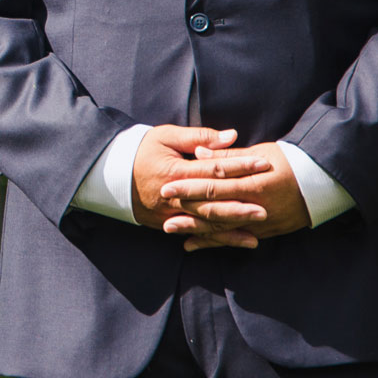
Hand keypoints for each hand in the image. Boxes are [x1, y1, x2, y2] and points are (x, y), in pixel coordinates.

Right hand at [131, 125, 270, 247]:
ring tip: (260, 226)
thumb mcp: (165, 137)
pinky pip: (198, 233)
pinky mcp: (169, 224)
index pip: (213, 169)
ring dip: (234, 226)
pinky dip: (220, 239)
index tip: (263, 164)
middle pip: (212, 201)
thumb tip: (231, 136)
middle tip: (267, 206)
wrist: (110, 176)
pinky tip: (240, 241)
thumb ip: (199, 137)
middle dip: (240, 204)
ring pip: (207, 222)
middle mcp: (173, 196)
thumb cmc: (141, 150)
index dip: (239, 166)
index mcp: (174, 171)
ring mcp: (171, 214)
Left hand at [159, 141, 311, 250]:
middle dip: (186, 208)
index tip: (167, 185)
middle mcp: (257, 205)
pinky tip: (193, 244)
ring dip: (194, 229)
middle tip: (162, 207)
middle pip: (214, 208)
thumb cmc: (291, 160)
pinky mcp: (265, 232)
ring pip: (222, 228)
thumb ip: (228, 155)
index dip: (189, 186)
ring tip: (170, 228)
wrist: (325, 182)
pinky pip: (234, 239)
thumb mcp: (260, 152)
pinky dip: (213, 242)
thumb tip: (199, 153)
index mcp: (254, 182)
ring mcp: (262, 222)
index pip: (215, 184)